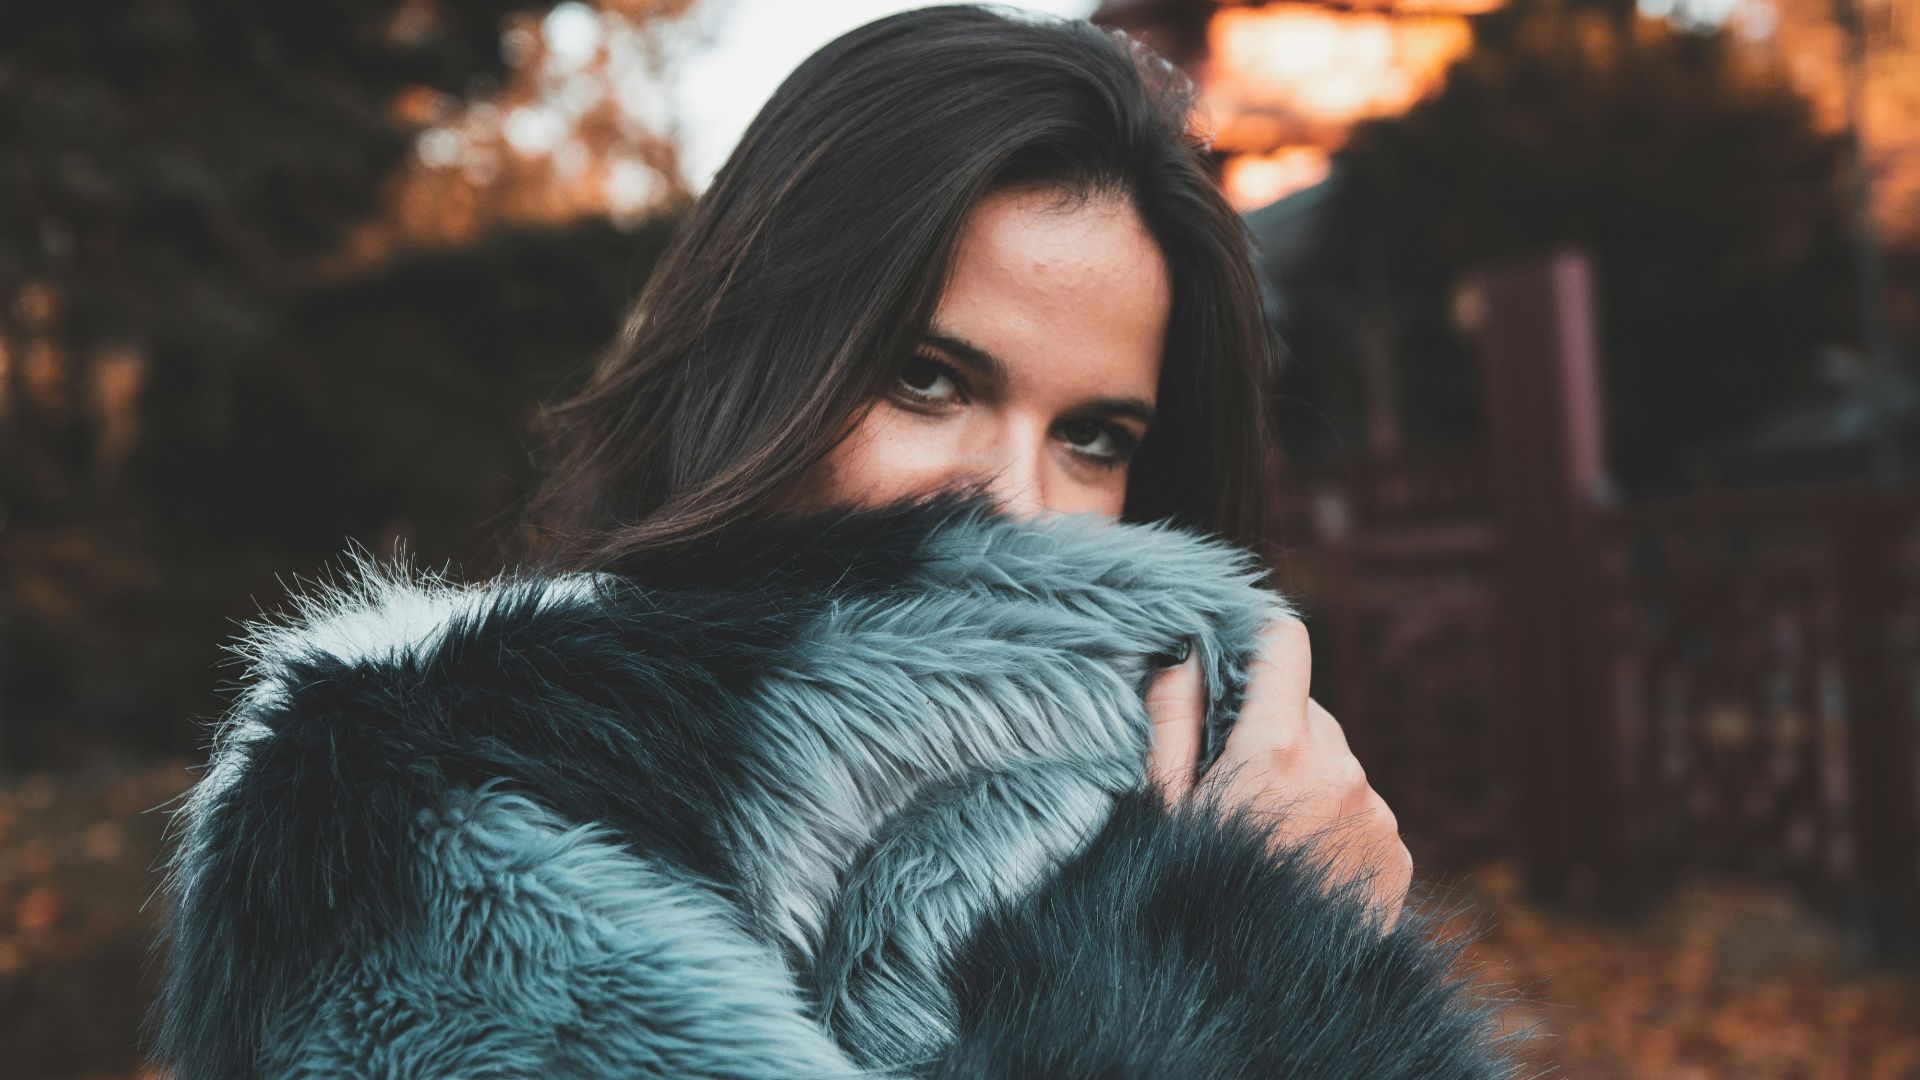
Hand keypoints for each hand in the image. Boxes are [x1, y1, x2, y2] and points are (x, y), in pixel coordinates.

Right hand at [1145, 619, 1412, 931]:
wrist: (1253, 1000)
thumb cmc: (1188, 898)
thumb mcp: (1159, 805)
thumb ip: (1172, 715)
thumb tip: (1185, 649)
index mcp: (1278, 749)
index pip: (1284, 644)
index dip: (1256, 646)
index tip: (1234, 667)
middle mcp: (1342, 771)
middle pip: (1307, 713)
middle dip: (1271, 735)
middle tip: (1231, 794)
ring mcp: (1377, 815)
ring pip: (1335, 764)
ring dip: (1305, 783)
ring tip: (1263, 844)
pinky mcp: (1398, 856)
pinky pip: (1361, 812)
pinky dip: (1333, 826)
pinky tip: (1298, 870)